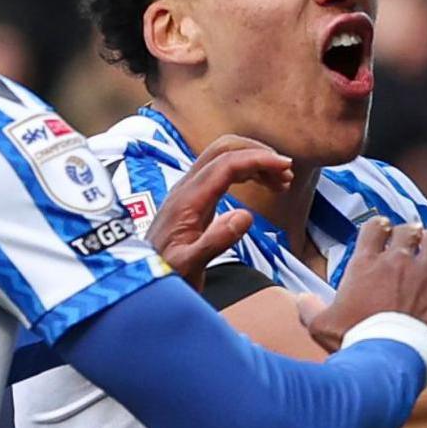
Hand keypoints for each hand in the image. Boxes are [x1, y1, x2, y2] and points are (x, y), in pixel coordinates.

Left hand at [146, 133, 292, 287]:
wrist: (141, 278)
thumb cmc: (164, 273)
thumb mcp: (188, 265)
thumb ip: (215, 242)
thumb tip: (245, 215)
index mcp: (187, 199)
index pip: (226, 164)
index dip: (258, 160)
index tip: (285, 167)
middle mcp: (186, 189)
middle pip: (223, 149)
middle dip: (257, 153)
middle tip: (285, 172)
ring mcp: (189, 191)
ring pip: (224, 158)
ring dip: (254, 162)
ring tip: (281, 182)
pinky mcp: (194, 199)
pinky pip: (222, 172)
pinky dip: (247, 172)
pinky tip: (263, 186)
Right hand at [306, 214, 426, 357]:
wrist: (388, 357)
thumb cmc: (353, 342)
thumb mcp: (321, 327)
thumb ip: (309, 309)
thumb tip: (298, 300)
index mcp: (366, 264)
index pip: (374, 230)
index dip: (380, 227)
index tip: (384, 229)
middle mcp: (397, 260)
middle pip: (409, 231)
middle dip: (413, 228)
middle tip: (419, 229)